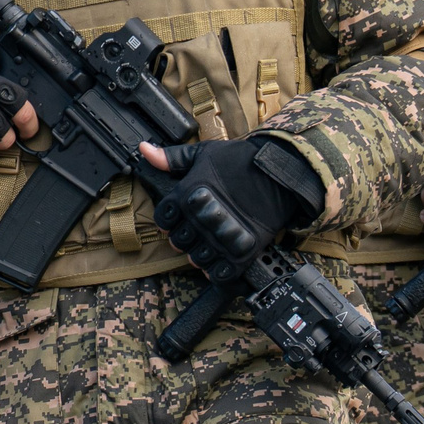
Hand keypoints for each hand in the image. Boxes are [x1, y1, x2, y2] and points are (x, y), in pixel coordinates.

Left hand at [139, 138, 320, 269]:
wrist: (279, 170)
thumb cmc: (240, 160)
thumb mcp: (203, 153)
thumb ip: (172, 158)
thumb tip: (143, 150)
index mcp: (187, 194)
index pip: (162, 219)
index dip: (167, 221)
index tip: (177, 218)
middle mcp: (200, 217)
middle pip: (177, 241)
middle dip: (182, 237)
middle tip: (194, 231)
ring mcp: (221, 235)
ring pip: (196, 258)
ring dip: (199, 254)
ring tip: (208, 244)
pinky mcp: (243, 249)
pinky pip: (221, 272)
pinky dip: (217, 270)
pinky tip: (220, 261)